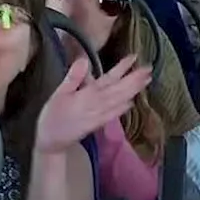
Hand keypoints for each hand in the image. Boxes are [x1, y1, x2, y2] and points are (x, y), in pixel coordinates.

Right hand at [35, 56, 151, 154]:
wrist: (50, 141)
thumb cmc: (51, 116)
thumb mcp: (58, 94)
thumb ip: (72, 77)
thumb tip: (84, 60)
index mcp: (88, 95)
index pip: (108, 78)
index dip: (122, 67)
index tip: (134, 57)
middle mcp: (97, 104)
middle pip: (119, 89)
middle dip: (134, 79)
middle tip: (148, 68)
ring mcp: (99, 115)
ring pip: (119, 100)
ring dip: (133, 90)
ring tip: (146, 80)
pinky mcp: (98, 125)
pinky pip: (113, 115)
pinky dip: (123, 108)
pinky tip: (131, 103)